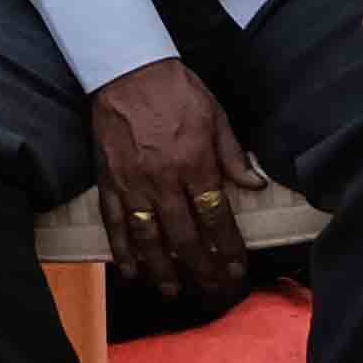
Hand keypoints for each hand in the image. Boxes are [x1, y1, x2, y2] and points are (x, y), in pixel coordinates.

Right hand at [88, 57, 263, 305]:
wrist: (128, 72)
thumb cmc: (177, 90)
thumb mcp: (217, 116)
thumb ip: (233, 155)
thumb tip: (254, 185)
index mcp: (194, 163)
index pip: (215, 216)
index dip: (227, 246)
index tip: (237, 267)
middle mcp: (162, 180)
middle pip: (183, 235)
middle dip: (200, 267)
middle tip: (212, 289)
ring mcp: (132, 184)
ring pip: (147, 237)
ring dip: (161, 268)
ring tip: (173, 290)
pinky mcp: (108, 182)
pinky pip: (113, 223)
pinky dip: (121, 250)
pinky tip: (130, 270)